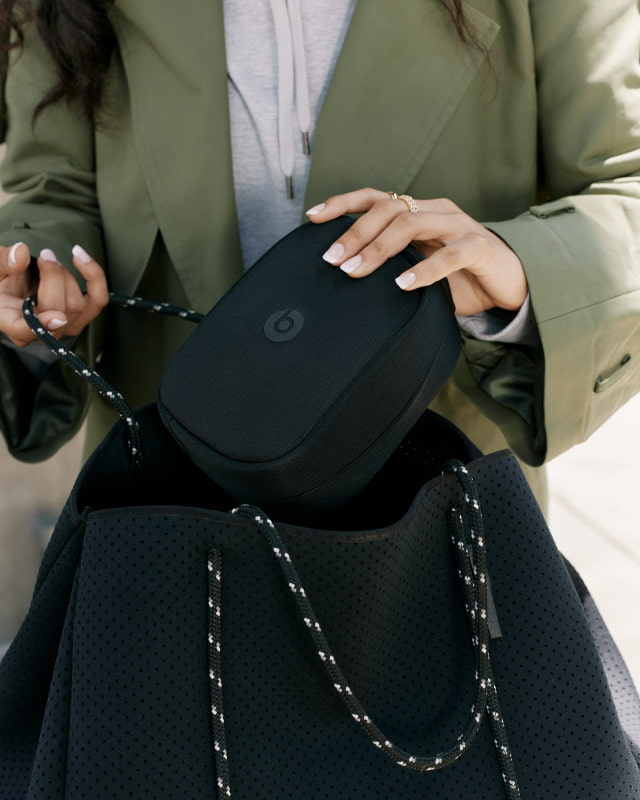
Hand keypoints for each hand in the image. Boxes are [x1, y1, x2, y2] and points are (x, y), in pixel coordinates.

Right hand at [0, 242, 108, 346]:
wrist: (15, 281)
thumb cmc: (2, 277)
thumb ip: (3, 261)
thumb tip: (22, 253)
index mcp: (7, 319)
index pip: (26, 331)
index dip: (43, 325)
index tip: (58, 317)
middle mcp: (38, 331)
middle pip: (59, 311)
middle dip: (54, 276)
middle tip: (44, 256)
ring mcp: (63, 327)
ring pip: (78, 306)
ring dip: (66, 275)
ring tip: (50, 261)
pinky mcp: (81, 316)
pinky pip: (98, 300)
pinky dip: (94, 275)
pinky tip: (79, 255)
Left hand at [306, 188, 527, 315]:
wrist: (512, 285)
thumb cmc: (461, 277)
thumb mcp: (420, 268)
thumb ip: (394, 265)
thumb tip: (348, 277)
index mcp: (420, 212)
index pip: (376, 199)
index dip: (343, 203)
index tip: (313, 217)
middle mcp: (437, 211)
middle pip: (389, 208)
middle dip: (355, 232)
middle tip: (332, 259)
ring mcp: (459, 226)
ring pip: (413, 224)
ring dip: (380, 248)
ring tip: (356, 270)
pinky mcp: (480, 248)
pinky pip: (451, 254)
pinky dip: (425, 269)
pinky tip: (403, 284)